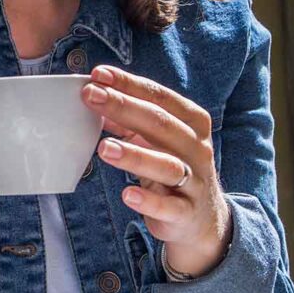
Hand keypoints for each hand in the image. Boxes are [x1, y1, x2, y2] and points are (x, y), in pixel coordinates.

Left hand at [81, 65, 232, 277]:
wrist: (201, 218)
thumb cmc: (173, 168)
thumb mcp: (156, 141)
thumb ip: (130, 122)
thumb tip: (97, 98)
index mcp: (192, 123)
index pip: (160, 97)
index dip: (130, 84)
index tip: (98, 74)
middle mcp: (197, 149)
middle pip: (161, 124)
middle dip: (124, 107)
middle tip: (92, 96)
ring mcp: (194, 182)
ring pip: (167, 165)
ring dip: (135, 155)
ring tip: (105, 148)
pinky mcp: (185, 212)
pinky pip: (169, 207)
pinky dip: (148, 201)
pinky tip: (127, 194)